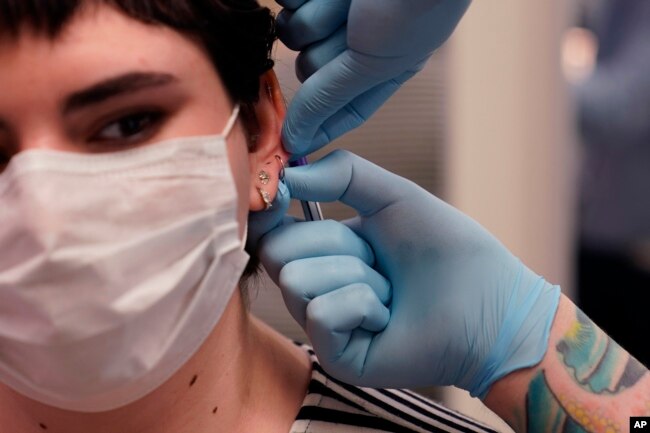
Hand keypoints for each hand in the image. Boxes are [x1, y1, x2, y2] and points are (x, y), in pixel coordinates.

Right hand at [259, 150, 560, 397]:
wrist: (489, 303)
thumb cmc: (448, 249)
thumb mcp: (394, 196)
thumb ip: (343, 174)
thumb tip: (286, 173)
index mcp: (325, 252)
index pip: (270, 230)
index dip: (275, 210)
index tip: (286, 195)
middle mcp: (317, 289)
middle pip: (276, 252)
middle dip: (334, 243)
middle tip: (376, 259)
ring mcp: (323, 327)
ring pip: (296, 281)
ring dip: (355, 275)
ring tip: (389, 290)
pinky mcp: (336, 358)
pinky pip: (321, 314)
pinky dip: (362, 304)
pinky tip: (387, 316)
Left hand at [276, 0, 470, 155]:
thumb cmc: (415, 5)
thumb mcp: (373, 63)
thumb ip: (328, 99)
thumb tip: (296, 141)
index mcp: (381, 67)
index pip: (340, 109)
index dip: (315, 126)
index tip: (288, 144)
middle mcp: (355, 40)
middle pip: (309, 70)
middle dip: (324, 55)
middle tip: (353, 33)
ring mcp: (333, 10)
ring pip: (293, 33)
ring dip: (313, 19)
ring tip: (347, 1)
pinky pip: (286, 1)